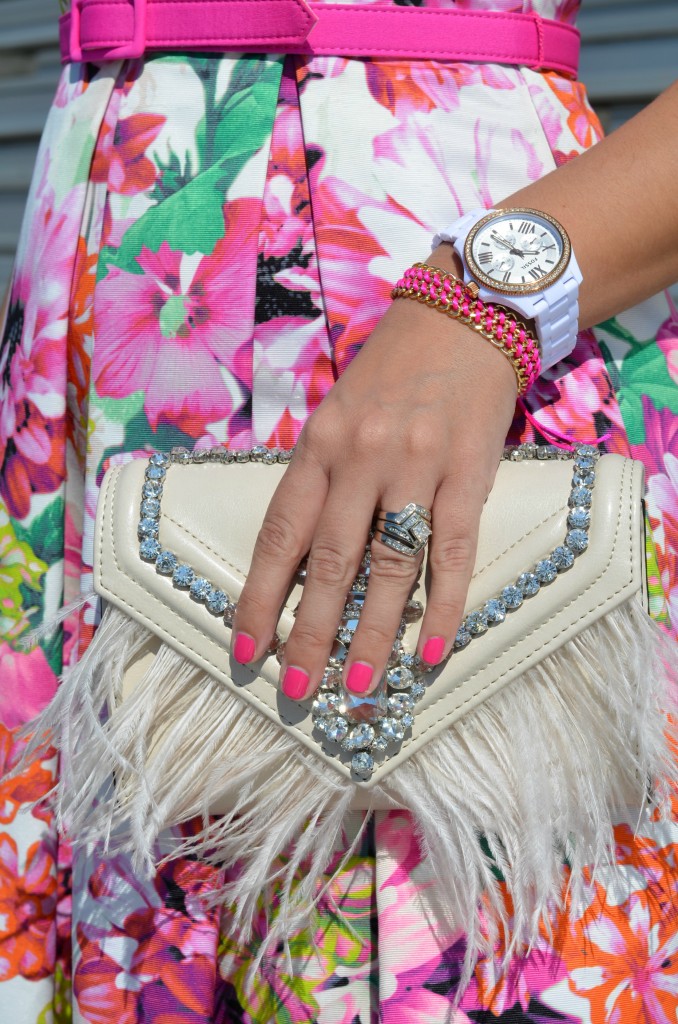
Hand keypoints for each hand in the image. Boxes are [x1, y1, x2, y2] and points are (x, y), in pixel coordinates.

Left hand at [232, 270, 517, 700]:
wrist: (462, 320)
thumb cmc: (390, 375)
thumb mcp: (334, 415)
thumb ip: (317, 479)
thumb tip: (297, 558)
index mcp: (318, 445)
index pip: (280, 534)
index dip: (260, 596)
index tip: (245, 648)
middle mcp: (361, 458)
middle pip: (330, 561)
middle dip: (310, 632)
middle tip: (295, 688)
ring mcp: (417, 467)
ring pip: (390, 565)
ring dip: (373, 633)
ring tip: (358, 687)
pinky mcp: (468, 474)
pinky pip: (454, 552)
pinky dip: (444, 606)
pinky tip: (434, 651)